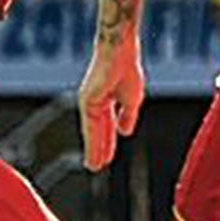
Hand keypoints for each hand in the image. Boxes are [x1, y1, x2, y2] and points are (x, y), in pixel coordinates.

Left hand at [79, 38, 145, 170]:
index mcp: (106, 100)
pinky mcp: (88, 103)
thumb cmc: (126, 69)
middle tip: (96, 166)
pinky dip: (94, 143)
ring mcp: (89, 103)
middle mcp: (94, 103)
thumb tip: (125, 132)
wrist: (118, 53)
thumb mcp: (132, 98)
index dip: (108, 141)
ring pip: (92, 133)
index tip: (107, 156)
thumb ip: (128, 116)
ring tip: (94, 167)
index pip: (106, 125)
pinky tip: (95, 154)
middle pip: (97, 132)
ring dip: (94, 151)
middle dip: (98, 149)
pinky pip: (92, 128)